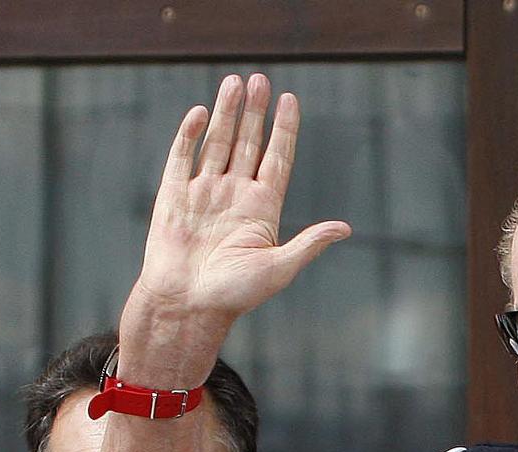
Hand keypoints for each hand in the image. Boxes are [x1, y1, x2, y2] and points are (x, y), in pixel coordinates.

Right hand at [133, 73, 350, 327]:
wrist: (186, 306)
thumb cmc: (235, 294)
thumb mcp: (280, 268)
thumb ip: (309, 243)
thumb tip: (344, 228)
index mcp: (263, 208)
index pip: (278, 158)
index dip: (284, 130)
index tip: (291, 100)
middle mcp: (235, 194)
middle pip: (249, 143)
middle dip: (255, 112)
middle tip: (260, 79)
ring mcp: (204, 192)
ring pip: (219, 143)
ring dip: (227, 113)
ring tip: (236, 82)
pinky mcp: (173, 196)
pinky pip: (183, 157)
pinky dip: (191, 135)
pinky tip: (202, 113)